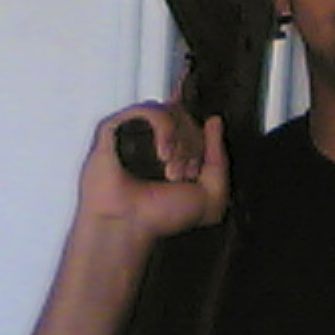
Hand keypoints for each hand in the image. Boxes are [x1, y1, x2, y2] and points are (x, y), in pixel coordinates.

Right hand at [77, 102, 228, 243]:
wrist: (128, 225)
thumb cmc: (160, 216)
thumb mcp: (210, 195)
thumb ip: (220, 159)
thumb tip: (214, 122)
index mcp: (173, 151)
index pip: (194, 122)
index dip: (202, 136)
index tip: (198, 160)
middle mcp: (152, 138)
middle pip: (187, 116)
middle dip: (193, 147)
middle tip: (182, 174)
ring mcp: (134, 131)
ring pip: (171, 111)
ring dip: (180, 141)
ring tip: (171, 169)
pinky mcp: (115, 127)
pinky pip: (149, 110)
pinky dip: (164, 129)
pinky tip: (162, 153)